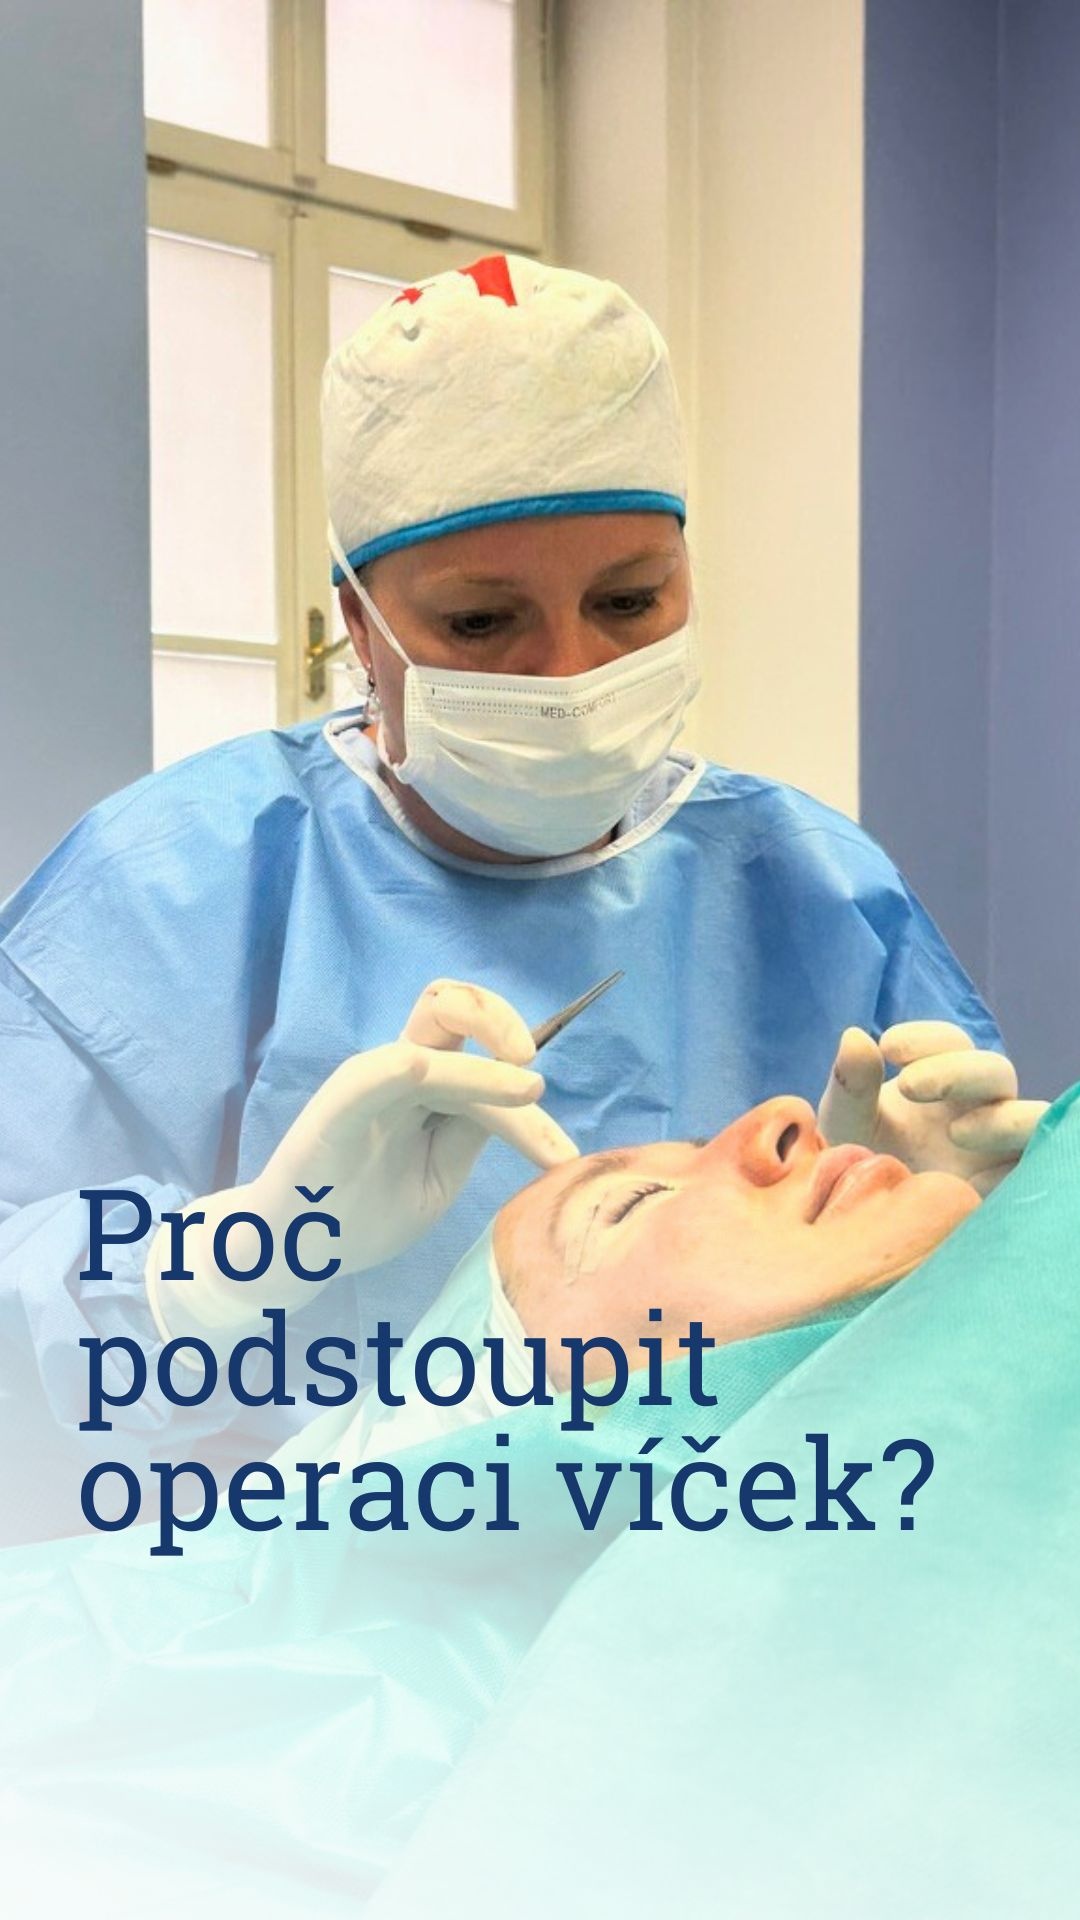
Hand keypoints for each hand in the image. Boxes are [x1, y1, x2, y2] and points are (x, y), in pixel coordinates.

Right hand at [148, 979, 577, 1337]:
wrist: (295, 1252)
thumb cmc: (363, 1214)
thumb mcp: (437, 1178)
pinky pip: (376, 1073)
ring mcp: (371, 1081)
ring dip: (485, 1043)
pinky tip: (434, 1073)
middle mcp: (401, 1070)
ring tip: (527, 1084)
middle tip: (534, 1066)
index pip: (486, 1067)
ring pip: (431, 1025)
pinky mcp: (341, 1106)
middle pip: (454, 1009)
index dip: (529, 1107)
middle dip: (504, 1021)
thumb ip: (471, 1133)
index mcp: (425, 1086)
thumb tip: (525, 1103)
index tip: (562, 1156)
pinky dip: (411, 1065)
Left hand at [818, 1021, 1047, 1194]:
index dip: (926, 1038)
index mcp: (941, 1079)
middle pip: (994, 1071)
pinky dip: (1008, 1172)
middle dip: (956, 1072)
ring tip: (955, 1133)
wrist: (867, 1226)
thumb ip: (850, 1084)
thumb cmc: (859, 1161)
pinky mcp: (1007, 1188)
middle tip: (908, 1085)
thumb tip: (855, 1036)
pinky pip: (1030, 1171)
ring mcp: (999, 1147)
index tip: (887, 1046)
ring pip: (1029, 1118)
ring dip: (1001, 1120)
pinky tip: (971, 1183)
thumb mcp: (844, 1123)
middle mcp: (978, 1106)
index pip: (950, 1043)